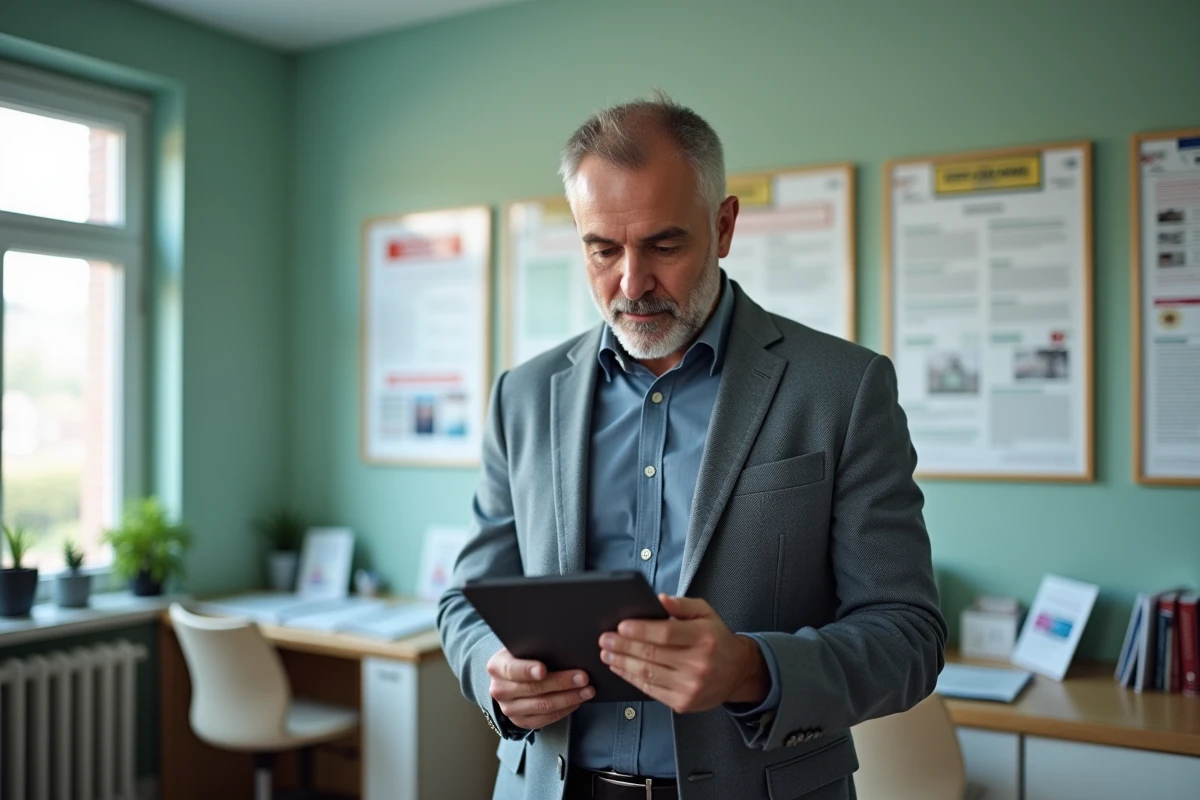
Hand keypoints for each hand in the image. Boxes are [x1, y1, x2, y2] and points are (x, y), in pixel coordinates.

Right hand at [487, 647, 594, 729]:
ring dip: (569, 698)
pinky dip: (564, 710)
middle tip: (583, 677)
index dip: (528, 670)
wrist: (509, 678)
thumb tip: (563, 644)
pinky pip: (546, 719)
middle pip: (534, 689)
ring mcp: (509, 709)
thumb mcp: (521, 647)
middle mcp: (499, 690)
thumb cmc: (522, 657)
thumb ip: (535, 647)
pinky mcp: (521, 722)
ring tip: (587, 690)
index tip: (543, 669)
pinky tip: (577, 701)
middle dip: (561, 683)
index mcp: (497, 667)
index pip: (512, 669)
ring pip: (543, 706)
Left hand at [599, 594, 768, 713]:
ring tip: (607, 653)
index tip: (621, 626)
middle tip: (605, 639)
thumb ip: (682, 605)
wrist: (737, 673)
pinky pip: (650, 690)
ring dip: (622, 663)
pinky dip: (631, 679)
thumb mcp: (705, 613)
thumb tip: (660, 600)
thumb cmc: (717, 640)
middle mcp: (698, 664)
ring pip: (648, 674)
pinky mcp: (683, 702)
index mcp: (703, 638)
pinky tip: (620, 669)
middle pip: (652, 655)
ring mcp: (690, 686)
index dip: (641, 630)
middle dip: (624, 646)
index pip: (666, 634)